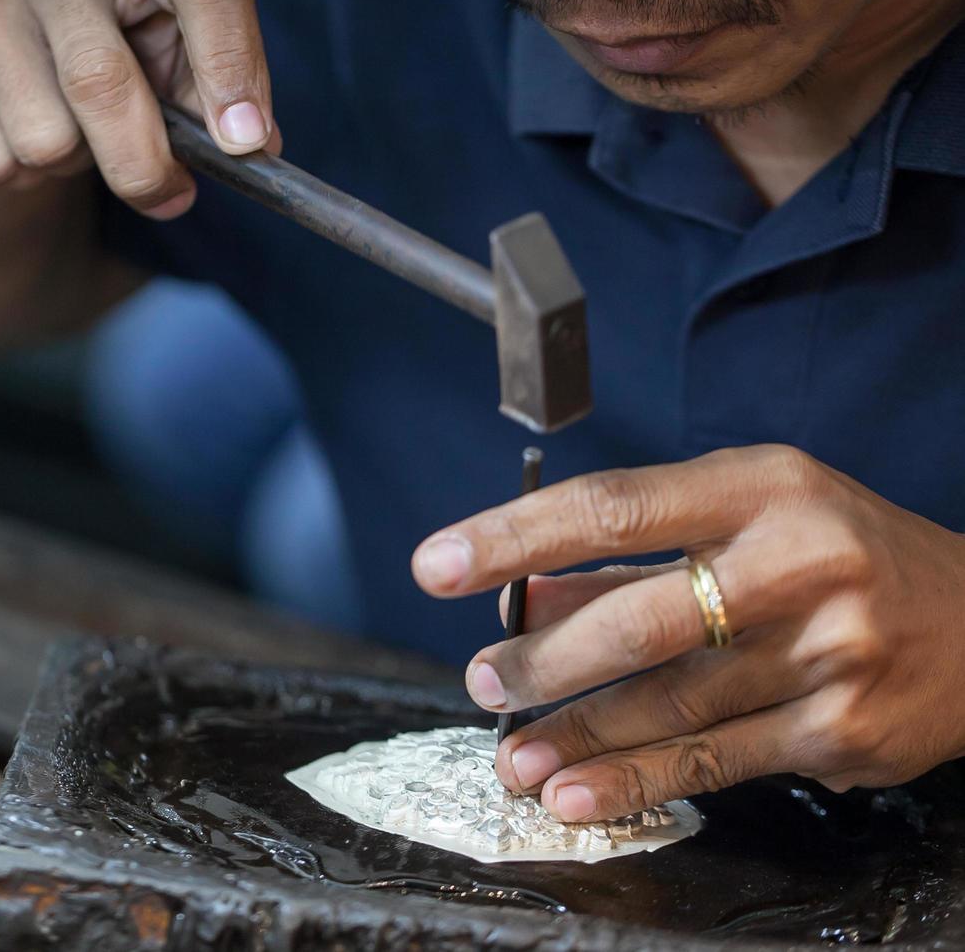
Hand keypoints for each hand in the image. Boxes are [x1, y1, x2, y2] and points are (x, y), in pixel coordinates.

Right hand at [0, 0, 279, 216]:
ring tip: (74, 125)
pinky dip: (17, 175)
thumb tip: (250, 140)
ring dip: (72, 164)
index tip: (244, 144)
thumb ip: (222, 78)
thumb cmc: (115, 33)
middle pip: (100, 88)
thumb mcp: (181, 38)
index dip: (227, 68)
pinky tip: (22, 127)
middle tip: (169, 193)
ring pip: (42, 141)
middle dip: (143, 168)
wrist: (0, 33)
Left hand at [410, 445, 964, 821]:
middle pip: (641, 617)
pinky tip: (577, 793)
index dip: (515, 537)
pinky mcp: (842, 728)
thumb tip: (522, 596)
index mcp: (763, 489)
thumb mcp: (745, 521)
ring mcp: (828, 651)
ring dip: (575, 734)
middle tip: (480, 678)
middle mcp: (800, 562)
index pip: (614, 507)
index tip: (439, 564)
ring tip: (512, 753)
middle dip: (542, 657)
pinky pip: (716, 760)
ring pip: (671, 701)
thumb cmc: (839, 557)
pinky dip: (637, 780)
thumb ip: (631, 560)